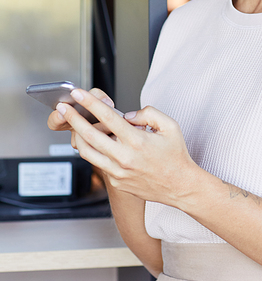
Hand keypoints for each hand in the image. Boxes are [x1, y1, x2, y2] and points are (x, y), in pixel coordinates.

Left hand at [55, 88, 202, 207]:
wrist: (180, 186)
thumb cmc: (176, 155)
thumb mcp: (170, 126)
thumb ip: (148, 113)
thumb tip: (127, 115)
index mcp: (137, 141)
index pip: (107, 117)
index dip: (90, 103)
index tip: (78, 94)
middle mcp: (124, 157)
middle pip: (89, 135)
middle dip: (73, 118)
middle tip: (63, 107)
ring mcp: (118, 172)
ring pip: (86, 152)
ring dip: (76, 136)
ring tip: (73, 125)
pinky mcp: (116, 181)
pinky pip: (98, 163)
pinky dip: (93, 150)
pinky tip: (93, 141)